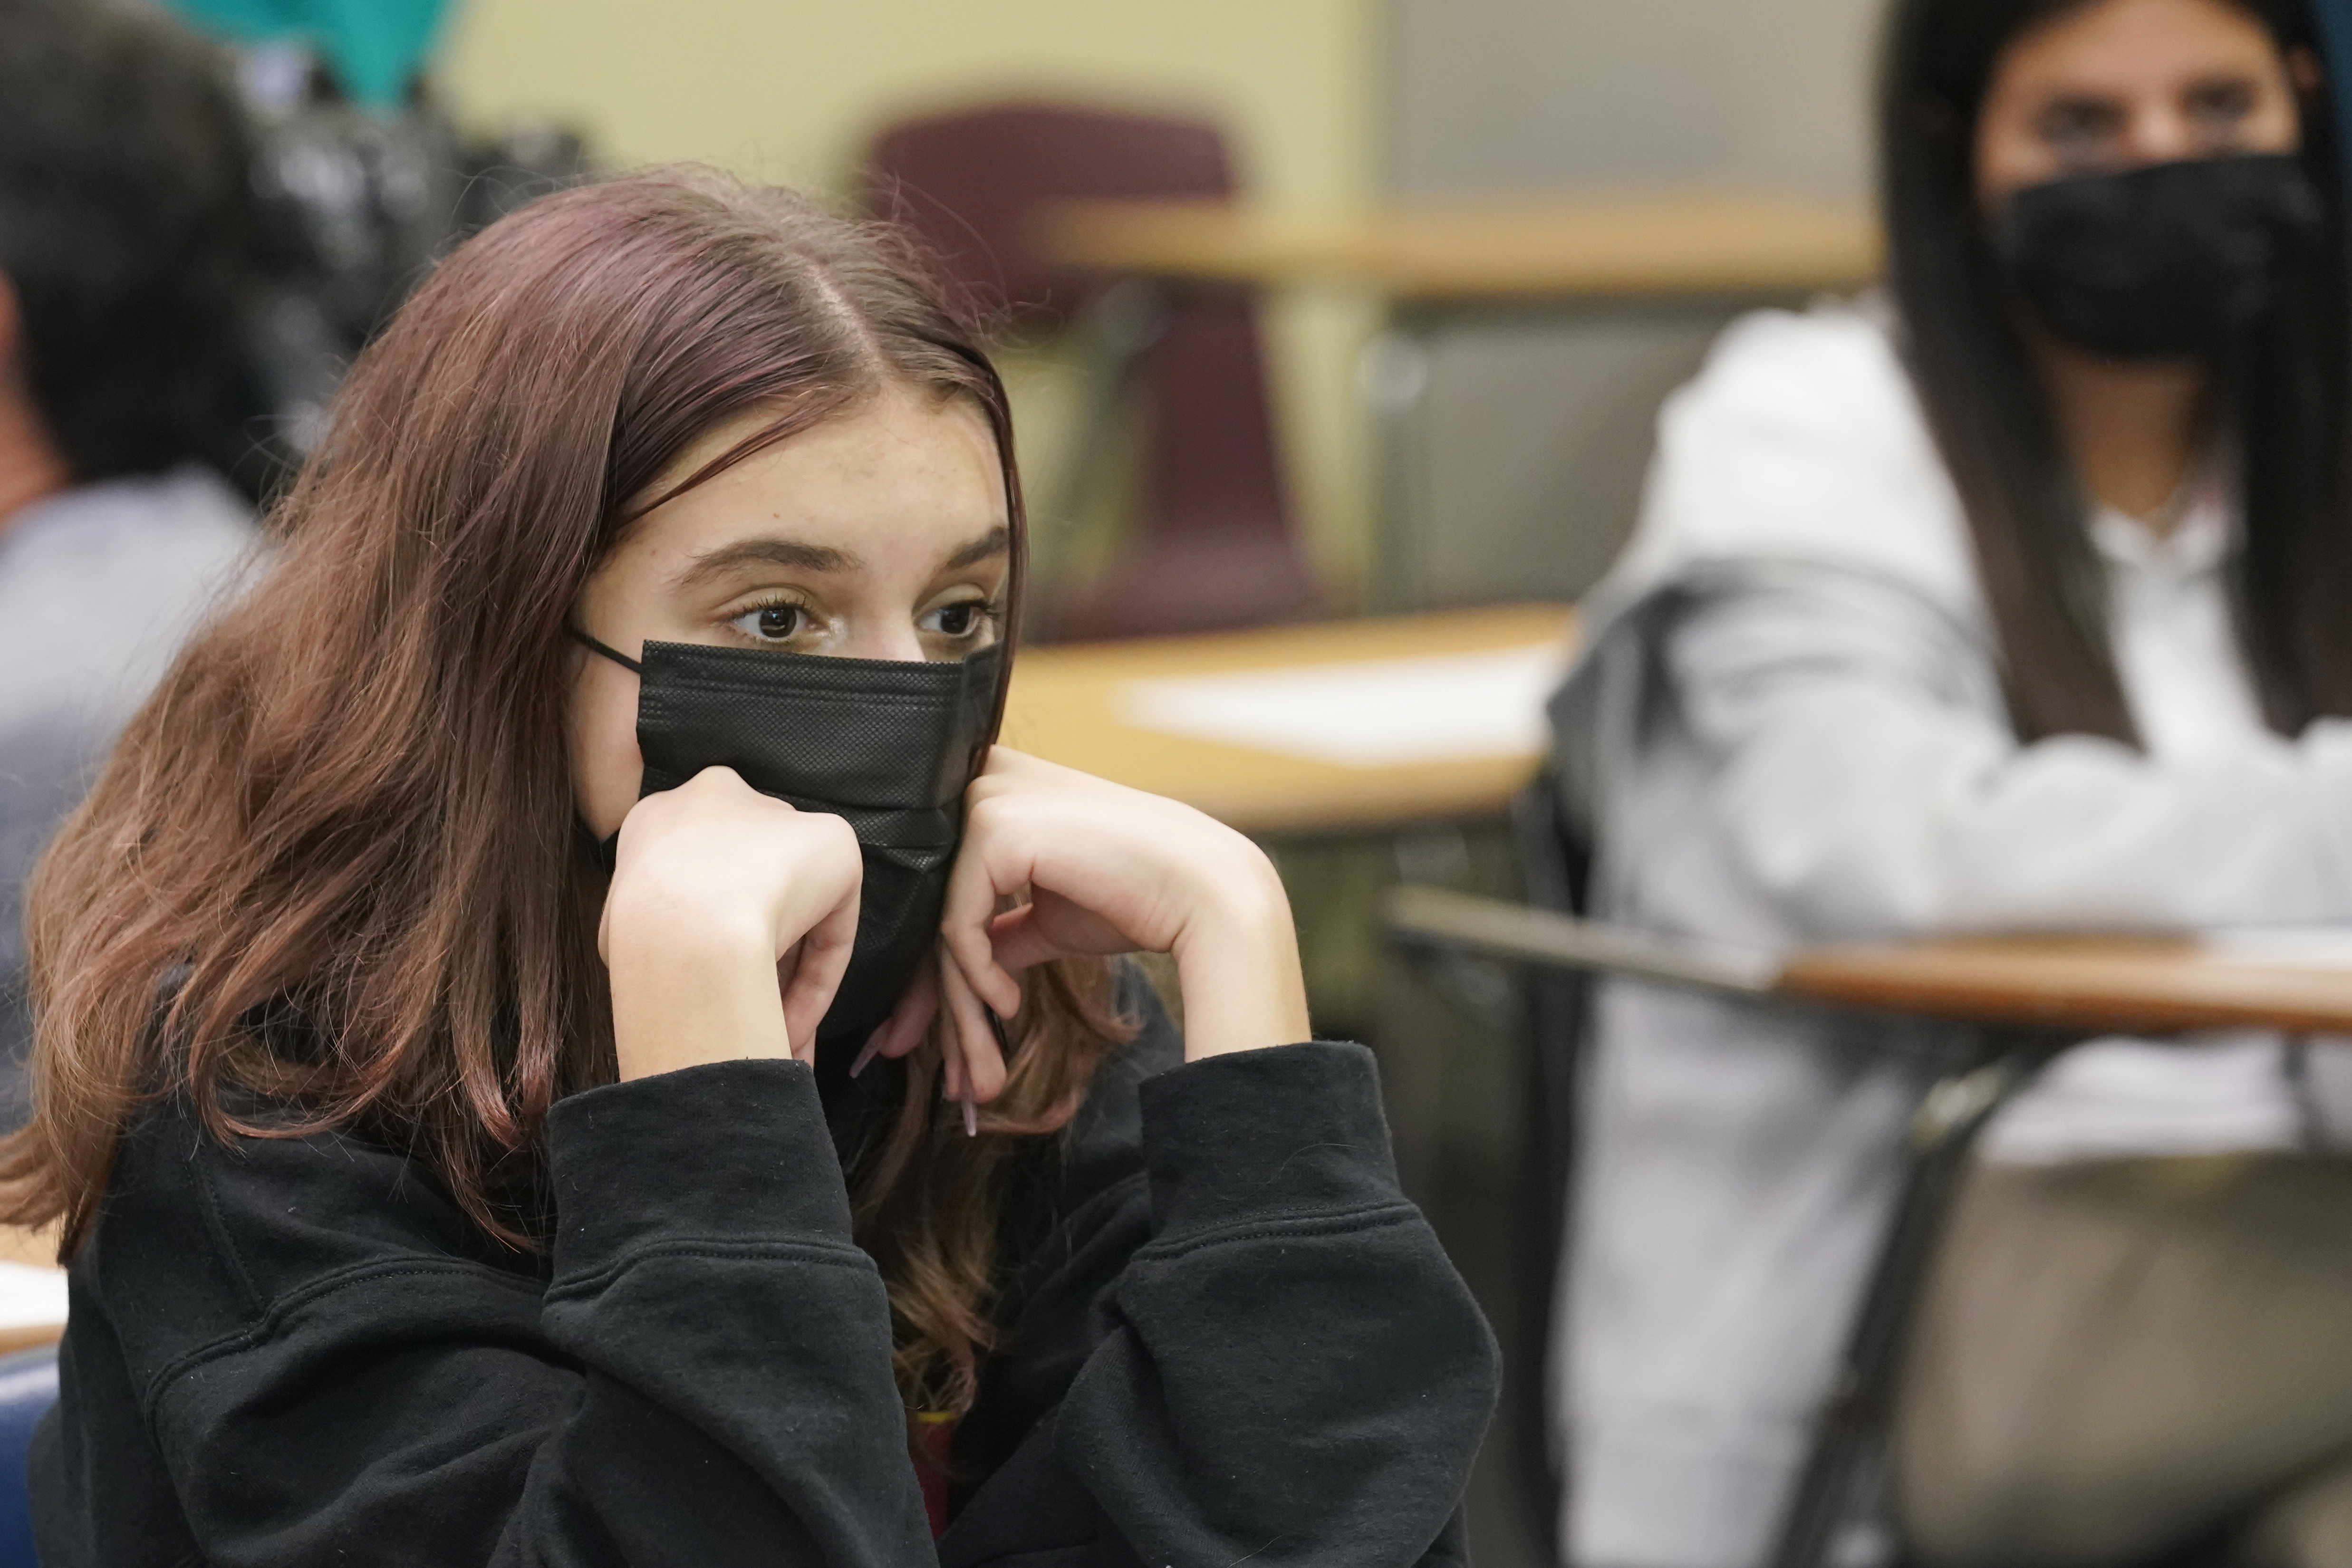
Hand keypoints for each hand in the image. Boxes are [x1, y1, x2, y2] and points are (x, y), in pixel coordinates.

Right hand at [600, 766, 862, 1079]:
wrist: (683, 923)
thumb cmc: (636, 932)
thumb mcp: (615, 933)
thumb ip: (645, 937)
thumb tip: (662, 983)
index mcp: (663, 816)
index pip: (694, 879)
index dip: (702, 942)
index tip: (702, 994)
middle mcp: (722, 801)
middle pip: (747, 891)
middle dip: (750, 962)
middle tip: (744, 1019)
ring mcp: (781, 819)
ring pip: (787, 912)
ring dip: (783, 981)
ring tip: (775, 1041)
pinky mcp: (834, 843)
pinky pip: (826, 925)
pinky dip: (814, 980)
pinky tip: (794, 1028)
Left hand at [863, 748, 1308, 1106]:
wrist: (1204, 889)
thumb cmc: (1136, 897)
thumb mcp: (1050, 916)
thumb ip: (999, 931)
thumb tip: (952, 982)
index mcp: (997, 790)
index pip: (941, 887)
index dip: (932, 967)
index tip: (924, 1035)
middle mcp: (983, 782)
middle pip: (933, 909)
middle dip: (933, 1003)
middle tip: (949, 1077)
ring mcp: (987, 799)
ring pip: (942, 925)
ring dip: (961, 1011)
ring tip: (981, 1071)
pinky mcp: (995, 827)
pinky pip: (958, 923)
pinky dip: (977, 975)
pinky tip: (1009, 1003)